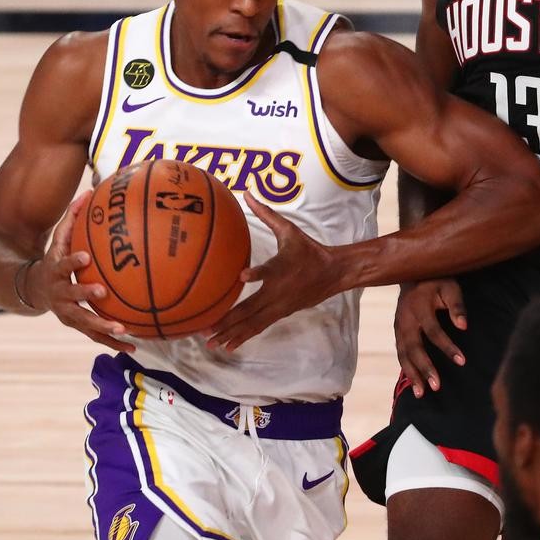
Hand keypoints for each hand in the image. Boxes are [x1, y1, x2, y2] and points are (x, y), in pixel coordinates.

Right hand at [33, 194, 134, 352]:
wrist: (34, 289)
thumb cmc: (55, 258)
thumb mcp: (59, 239)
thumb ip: (72, 217)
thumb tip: (90, 190)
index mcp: (55, 270)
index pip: (63, 264)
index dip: (72, 261)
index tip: (84, 257)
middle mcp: (59, 294)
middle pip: (71, 296)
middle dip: (85, 294)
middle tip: (102, 292)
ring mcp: (67, 312)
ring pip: (84, 322)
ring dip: (102, 327)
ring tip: (122, 329)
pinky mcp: (76, 325)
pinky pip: (95, 336)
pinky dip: (113, 342)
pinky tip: (133, 347)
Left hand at [206, 193, 339, 351]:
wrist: (333, 273)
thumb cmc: (308, 249)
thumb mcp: (289, 230)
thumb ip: (266, 214)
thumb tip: (247, 194)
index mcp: (280, 268)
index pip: (268, 270)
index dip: (257, 274)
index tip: (243, 276)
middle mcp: (277, 291)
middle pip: (250, 309)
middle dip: (227, 322)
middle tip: (206, 330)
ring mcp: (279, 306)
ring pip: (252, 323)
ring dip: (231, 334)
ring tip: (211, 344)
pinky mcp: (281, 314)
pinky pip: (259, 327)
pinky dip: (243, 337)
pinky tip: (229, 346)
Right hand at [394, 279, 466, 397]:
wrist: (413, 273)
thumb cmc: (436, 281)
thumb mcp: (450, 287)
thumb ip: (456, 305)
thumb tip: (464, 326)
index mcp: (419, 307)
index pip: (433, 331)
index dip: (447, 347)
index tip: (462, 361)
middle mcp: (406, 319)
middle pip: (414, 347)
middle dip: (425, 368)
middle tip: (437, 386)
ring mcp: (399, 326)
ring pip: (403, 353)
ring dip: (412, 373)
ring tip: (421, 393)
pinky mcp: (397, 331)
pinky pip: (400, 353)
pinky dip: (406, 368)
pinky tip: (414, 383)